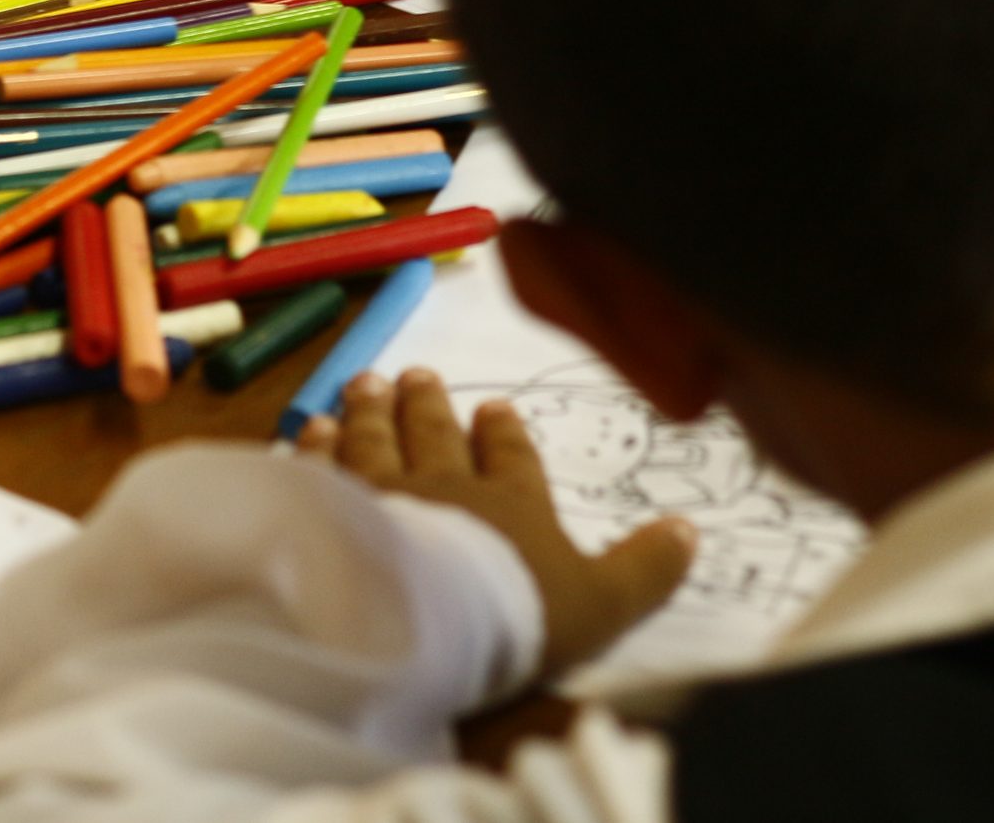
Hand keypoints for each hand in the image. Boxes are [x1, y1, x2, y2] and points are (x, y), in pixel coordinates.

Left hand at [300, 368, 694, 678]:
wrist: (425, 619)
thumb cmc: (519, 614)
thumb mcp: (602, 604)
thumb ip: (645, 569)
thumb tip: (690, 532)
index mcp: (510, 505)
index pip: (509, 460)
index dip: (503, 435)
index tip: (492, 409)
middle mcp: (442, 485)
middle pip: (432, 435)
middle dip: (426, 404)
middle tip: (415, 375)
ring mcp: (378, 492)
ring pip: (371, 441)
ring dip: (367, 412)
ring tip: (361, 386)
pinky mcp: (323, 508)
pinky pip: (314, 469)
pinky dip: (310, 448)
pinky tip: (303, 430)